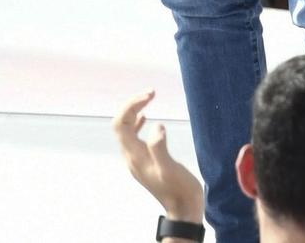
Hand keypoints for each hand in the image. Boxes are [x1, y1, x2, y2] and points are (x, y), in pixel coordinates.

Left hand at [113, 91, 203, 225]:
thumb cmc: (179, 190)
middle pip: (121, 124)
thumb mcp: (170, 169)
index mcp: (135, 156)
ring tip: (149, 99)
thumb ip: (160, 148)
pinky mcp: (146, 160)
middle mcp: (132, 157)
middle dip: (133, 105)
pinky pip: (135, 137)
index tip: (150, 95)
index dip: (131, 106)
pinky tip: (147, 118)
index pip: (120, 124)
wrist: (184, 210)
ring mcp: (138, 159)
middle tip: (151, 93)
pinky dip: (139, 123)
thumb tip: (157, 126)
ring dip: (135, 112)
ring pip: (127, 129)